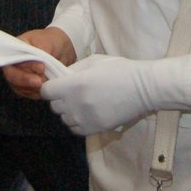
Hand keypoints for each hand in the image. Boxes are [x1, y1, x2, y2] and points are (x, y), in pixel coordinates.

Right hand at [2, 27, 76, 99]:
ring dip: (32, 88)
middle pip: (12, 76)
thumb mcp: (46, 41)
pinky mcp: (27, 86)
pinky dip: (36, 93)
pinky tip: (45, 89)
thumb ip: (40, 51)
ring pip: (19, 87)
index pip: (13, 60)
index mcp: (15, 50)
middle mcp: (14, 64)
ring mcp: (19, 76)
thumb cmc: (50, 41)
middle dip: (26, 80)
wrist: (62, 49)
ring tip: (46, 83)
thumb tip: (39, 65)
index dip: (25, 66)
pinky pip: (28, 93)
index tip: (41, 68)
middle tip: (40, 82)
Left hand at [41, 54, 160, 135]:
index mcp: (74, 84)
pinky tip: (87, 114)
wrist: (143, 89)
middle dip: (59, 99)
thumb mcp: (93, 61)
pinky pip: (75, 129)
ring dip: (68, 112)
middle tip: (71, 93)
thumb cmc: (120, 70)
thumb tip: (60, 77)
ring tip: (82, 103)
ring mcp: (85, 119)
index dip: (50, 87)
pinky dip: (77, 123)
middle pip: (54, 106)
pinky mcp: (94, 129)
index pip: (46, 92)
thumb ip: (73, 69)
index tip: (58, 85)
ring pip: (64, 119)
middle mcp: (76, 104)